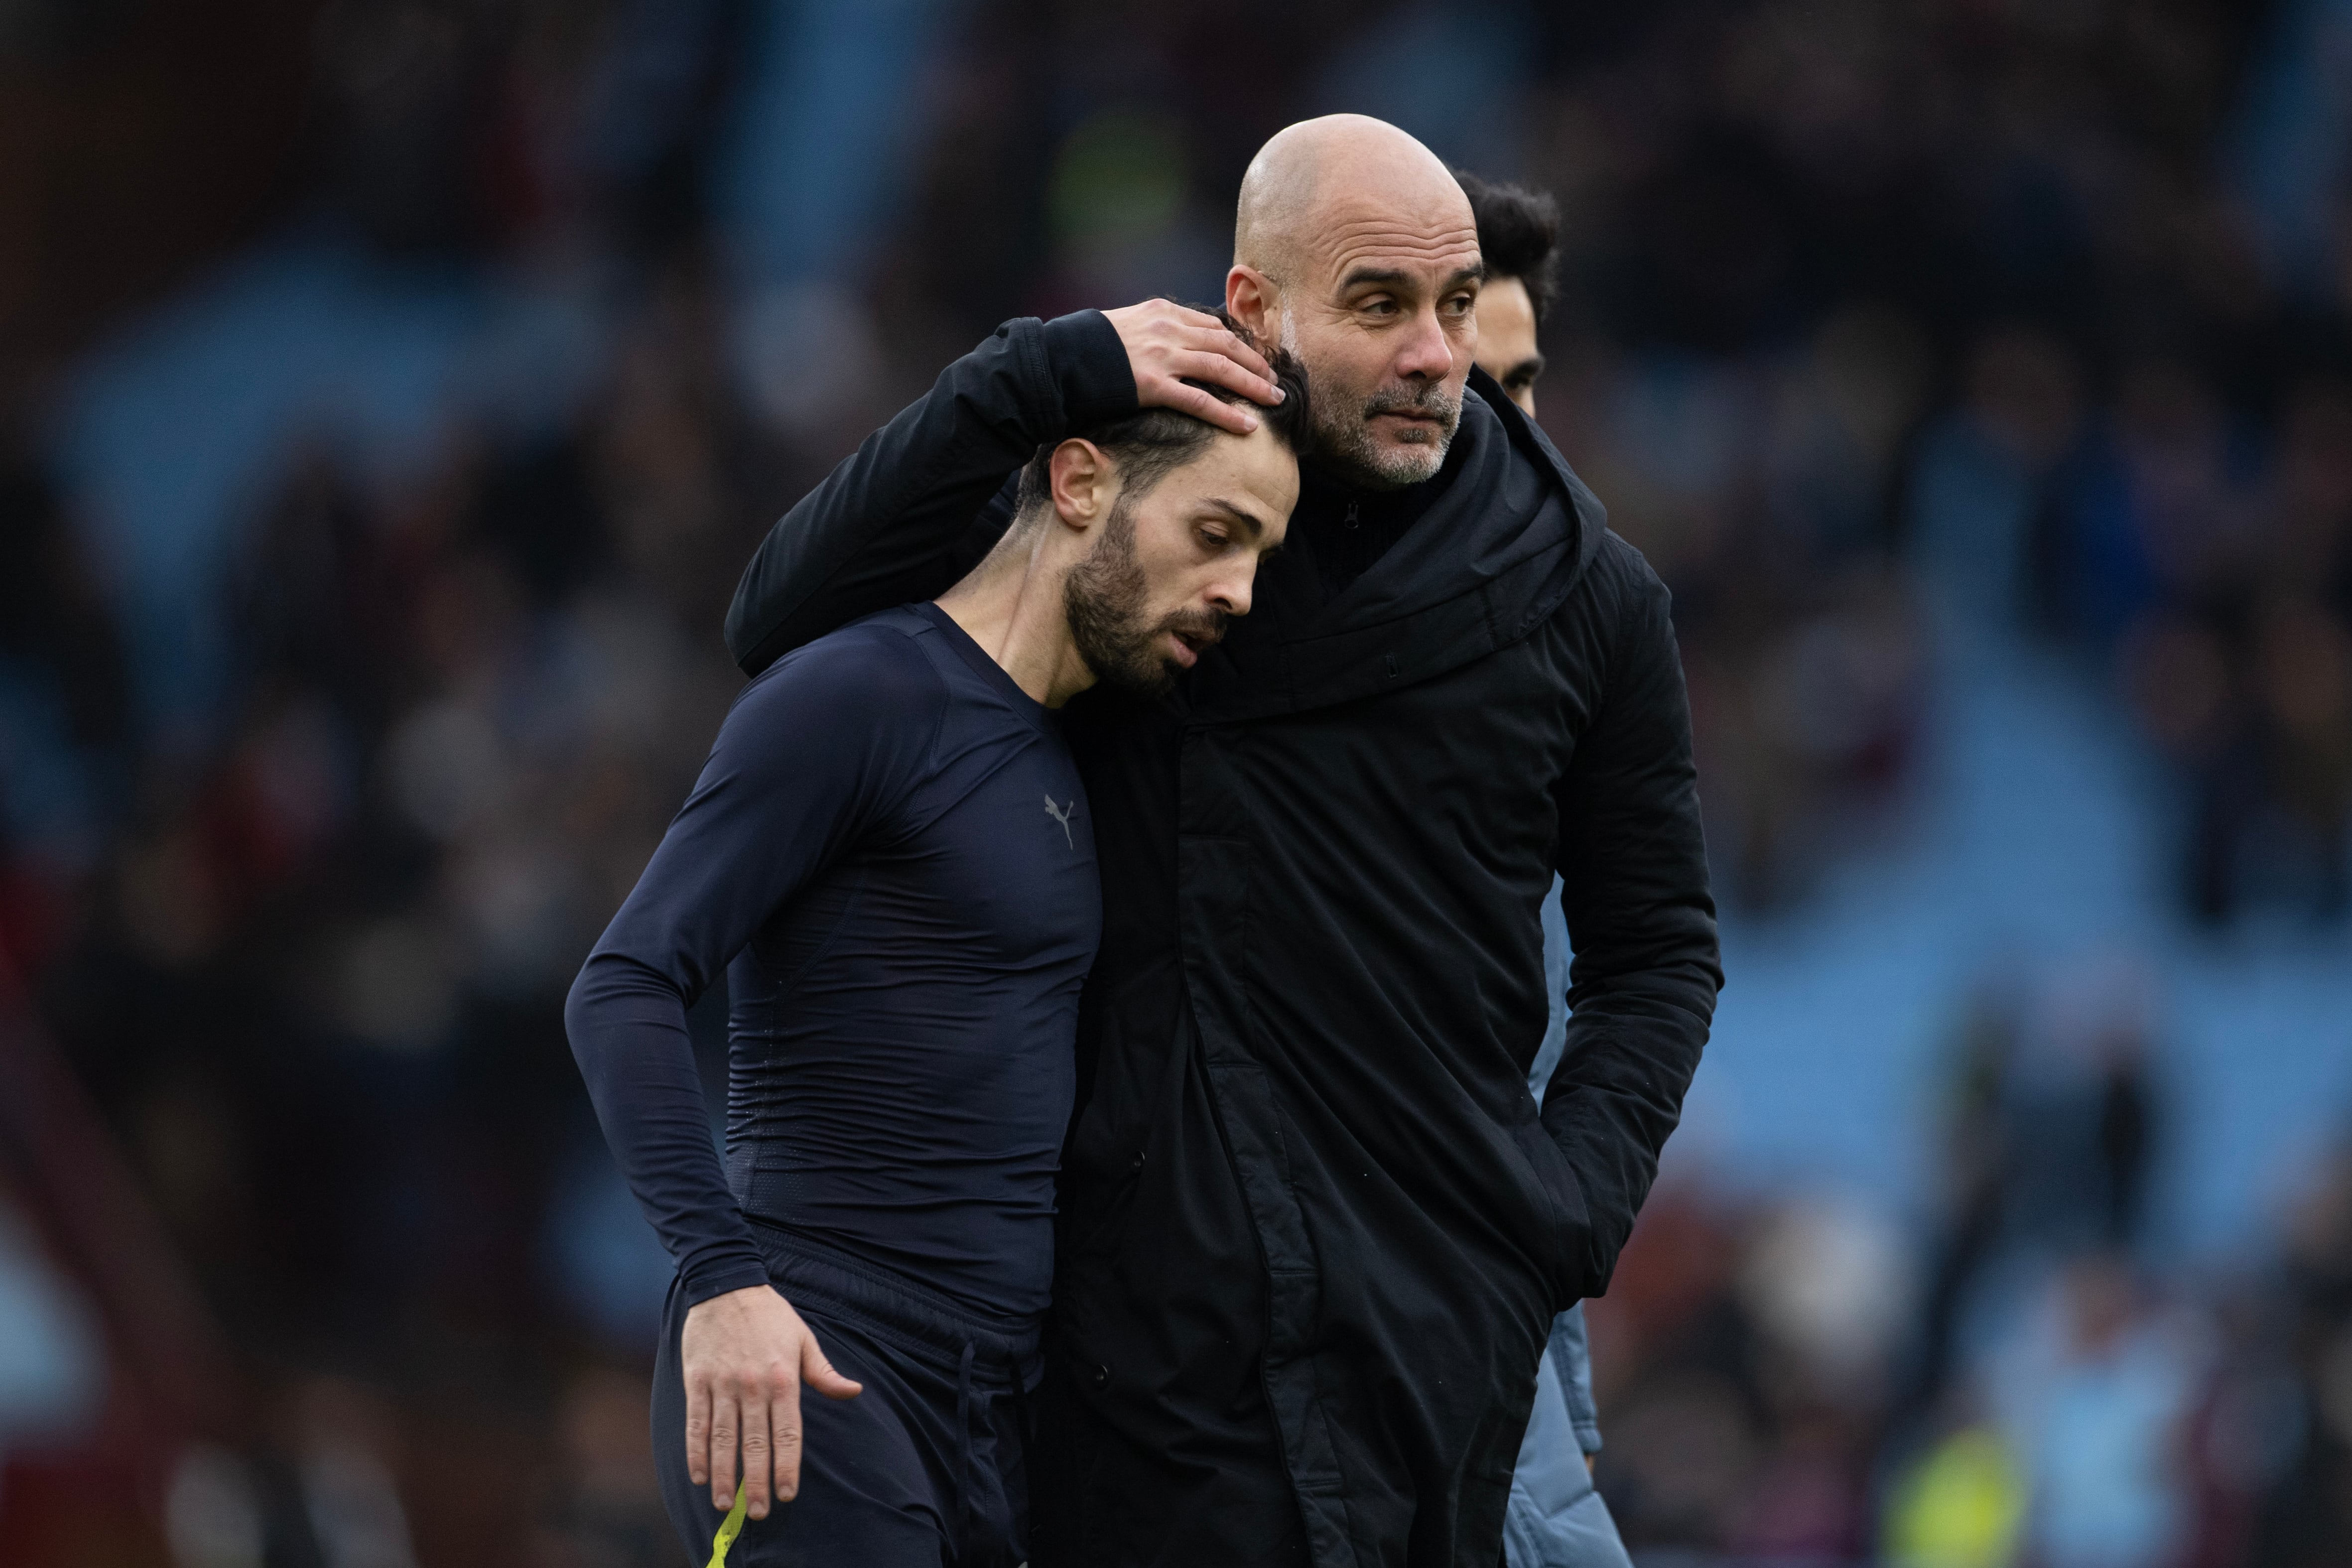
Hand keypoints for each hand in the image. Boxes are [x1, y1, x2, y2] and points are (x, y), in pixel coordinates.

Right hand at [682, 1285, 862, 1518]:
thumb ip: (824, 1373)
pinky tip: (697, 1474)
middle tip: (757, 1513)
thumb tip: (854, 1392)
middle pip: (754, 1444)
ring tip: (723, 1503)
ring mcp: (722, 1383)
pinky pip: (695, 1422)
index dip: (787, 1466)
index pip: (787, 1433)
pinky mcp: (696, 1379)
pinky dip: (695, 1451)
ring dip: (722, 1475)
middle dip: (755, 1482)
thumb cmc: (772, 1315)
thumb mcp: (805, 1339)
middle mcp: (753, 1385)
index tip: (787, 1495)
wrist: (727, 1283)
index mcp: (784, 1378)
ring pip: (721, 1439)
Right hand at [1102, 300, 1282, 435]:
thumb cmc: (1087, 346)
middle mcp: (1168, 328)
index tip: (1257, 357)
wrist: (1058, 358)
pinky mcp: (1153, 384)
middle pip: (1226, 344)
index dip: (1241, 342)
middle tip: (1275, 380)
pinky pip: (1200, 400)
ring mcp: (1163, 356)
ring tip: (1274, 401)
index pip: (1213, 324)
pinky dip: (1227, 413)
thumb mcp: (1126, 325)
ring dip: (1253, 385)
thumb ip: (1154, 329)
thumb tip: (1174, 344)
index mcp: (1163, 310)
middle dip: (1256, 362)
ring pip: (1222, 368)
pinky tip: (1246, 426)